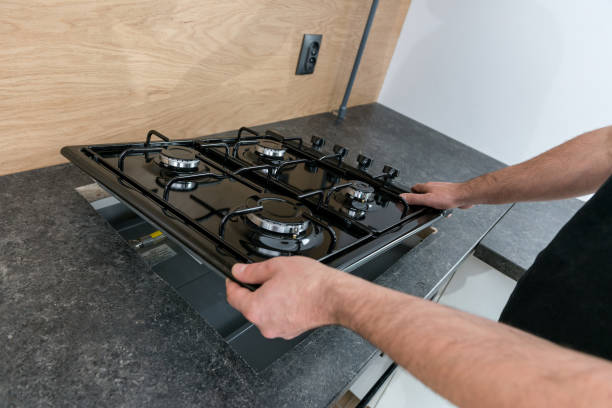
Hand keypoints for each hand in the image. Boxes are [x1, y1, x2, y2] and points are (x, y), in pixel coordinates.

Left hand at [225, 256, 345, 339]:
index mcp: (255, 309)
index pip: (233, 297)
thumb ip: (252, 271)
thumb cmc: (310, 284)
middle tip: (264, 276)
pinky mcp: (291, 331)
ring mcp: (278, 330)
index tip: (234, 277)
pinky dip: (281, 307)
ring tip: (283, 284)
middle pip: (249, 306)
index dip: (232, 283)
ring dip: (268, 299)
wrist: (334, 297)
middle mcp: (264, 324)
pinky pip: (278, 317)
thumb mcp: (275, 267)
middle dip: (253, 290)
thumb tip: (238, 271)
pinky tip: (292, 295)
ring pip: (265, 312)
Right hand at [401, 182, 473, 209]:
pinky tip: (443, 211)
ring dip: (431, 205)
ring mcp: (441, 191)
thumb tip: (402, 197)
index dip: (410, 195)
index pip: (414, 188)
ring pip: (432, 198)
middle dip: (421, 202)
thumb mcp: (427, 200)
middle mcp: (433, 187)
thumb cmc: (449, 196)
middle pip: (422, 193)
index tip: (408, 201)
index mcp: (426, 187)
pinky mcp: (448, 196)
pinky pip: (441, 202)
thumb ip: (414, 199)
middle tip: (420, 209)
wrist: (465, 196)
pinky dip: (441, 207)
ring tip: (432, 211)